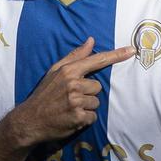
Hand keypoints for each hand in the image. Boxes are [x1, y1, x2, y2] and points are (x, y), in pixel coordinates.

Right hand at [4, 37, 134, 148]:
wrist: (29, 120)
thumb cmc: (44, 94)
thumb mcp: (54, 72)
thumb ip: (74, 56)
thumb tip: (91, 40)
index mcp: (68, 71)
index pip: (97, 60)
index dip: (116, 55)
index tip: (131, 50)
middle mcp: (73, 84)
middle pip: (98, 86)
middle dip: (88, 93)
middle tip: (71, 98)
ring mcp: (76, 101)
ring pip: (96, 102)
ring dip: (86, 107)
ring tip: (70, 108)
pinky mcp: (78, 117)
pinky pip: (93, 116)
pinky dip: (85, 119)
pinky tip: (71, 118)